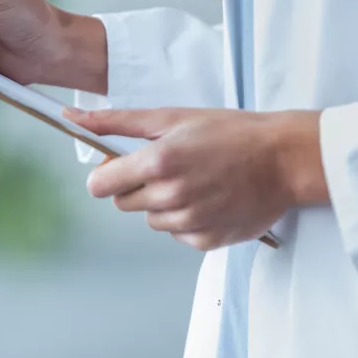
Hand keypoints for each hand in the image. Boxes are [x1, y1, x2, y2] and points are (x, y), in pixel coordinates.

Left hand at [64, 107, 327, 250]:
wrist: (284, 159)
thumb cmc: (231, 132)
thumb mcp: (171, 117)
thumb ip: (117, 121)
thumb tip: (73, 117)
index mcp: (157, 162)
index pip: (99, 186)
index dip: (107, 174)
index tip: (121, 165)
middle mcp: (170, 196)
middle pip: (123, 202)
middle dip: (137, 185)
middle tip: (169, 165)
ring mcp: (189, 222)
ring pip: (150, 219)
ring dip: (162, 203)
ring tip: (194, 180)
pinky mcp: (206, 241)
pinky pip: (177, 234)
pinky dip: (186, 219)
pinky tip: (208, 198)